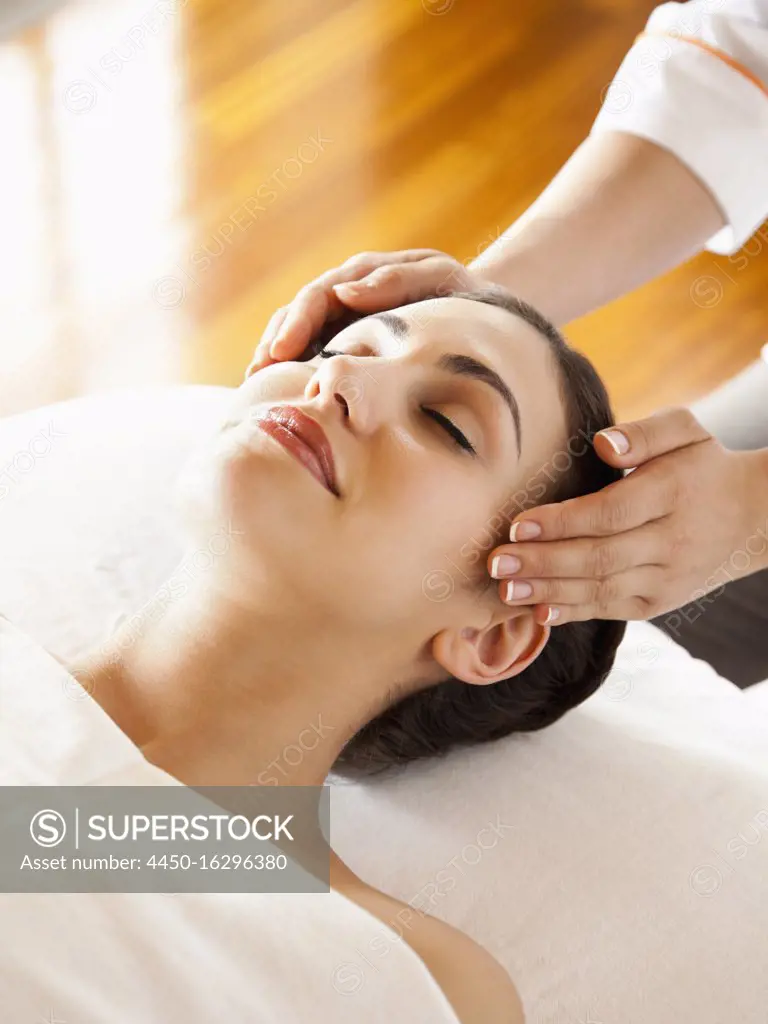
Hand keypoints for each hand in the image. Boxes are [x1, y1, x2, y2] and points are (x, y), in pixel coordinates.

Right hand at [245, 249, 478, 374]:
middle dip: (275, 343)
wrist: (483, 317)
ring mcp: (341, 325)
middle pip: (295, 317)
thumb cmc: (462, 297)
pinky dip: (292, 374)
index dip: (296, 322)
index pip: (317, 296)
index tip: (282, 350)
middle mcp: (343, 298)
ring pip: (295, 337)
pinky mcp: (344, 349)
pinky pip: (311, 359)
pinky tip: (278, 396)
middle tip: (258, 375)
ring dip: (272, 359)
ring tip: (255, 387)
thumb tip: (343, 293)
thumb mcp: (439, 279)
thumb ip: (396, 280)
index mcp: (362, 278)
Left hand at [487, 408, 767, 623]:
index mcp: (672, 494)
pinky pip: (611, 609)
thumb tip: (603, 444)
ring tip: (505, 589)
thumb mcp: (685, 431)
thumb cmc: (702, 465)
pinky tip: (538, 610)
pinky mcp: (659, 602)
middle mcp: (671, 542)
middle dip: (543, 562)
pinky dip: (573, 612)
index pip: (610, 513)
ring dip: (549, 591)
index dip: (562, 522)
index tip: (518, 524)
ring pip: (602, 589)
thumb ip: (645, 433)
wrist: (753, 518)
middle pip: (599, 557)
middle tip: (496, 562)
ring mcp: (667, 578)